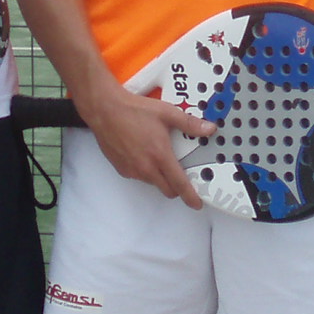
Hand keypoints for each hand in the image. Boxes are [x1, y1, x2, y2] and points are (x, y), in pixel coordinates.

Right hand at [77, 82, 216, 207]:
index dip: (190, 196)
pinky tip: (142, 152)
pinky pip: (138, 176)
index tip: (196, 203)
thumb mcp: (167, 113)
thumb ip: (190, 124)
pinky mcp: (122, 169)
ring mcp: (132, 170)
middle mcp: (146, 167)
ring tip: (157, 154)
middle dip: (176, 187)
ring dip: (159, 176)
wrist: (105, 110)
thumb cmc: (133, 110)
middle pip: (167, 189)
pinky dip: (144, 170)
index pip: (179, 184)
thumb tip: (208, 129)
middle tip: (179, 173)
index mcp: (160, 156)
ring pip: (152, 182)